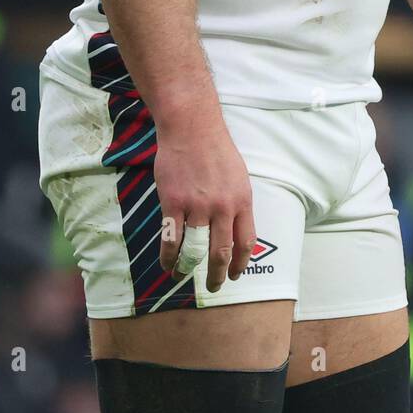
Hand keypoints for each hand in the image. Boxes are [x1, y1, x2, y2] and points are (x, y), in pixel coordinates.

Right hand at [154, 119, 254, 292]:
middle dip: (217, 275)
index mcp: (242, 200)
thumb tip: (236, 226)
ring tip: (183, 277)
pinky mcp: (174, 203)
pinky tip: (167, 264)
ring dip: (189, 269)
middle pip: (221, 252)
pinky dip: (169, 257)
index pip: (245, 242)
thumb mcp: (239, 176)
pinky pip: (172, 239)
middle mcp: (222, 207)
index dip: (240, 263)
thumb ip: (237, 202)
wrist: (191, 127)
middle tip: (213, 286)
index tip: (234, 275)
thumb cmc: (215, 148)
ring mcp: (197, 206)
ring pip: (195, 250)